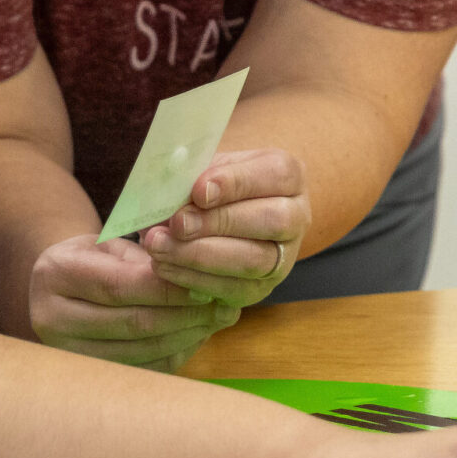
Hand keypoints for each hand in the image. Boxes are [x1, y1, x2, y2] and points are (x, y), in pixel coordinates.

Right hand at [27, 232, 240, 371]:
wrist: (59, 289)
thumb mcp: (110, 243)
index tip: (205, 283)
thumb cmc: (94, 258)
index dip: (166, 288)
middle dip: (184, 314)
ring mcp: (68, 353)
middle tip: (223, 305)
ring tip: (218, 319)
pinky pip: (144, 368)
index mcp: (54, 274)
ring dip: (187, 336)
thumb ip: (146, 256)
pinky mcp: (90, 375)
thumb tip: (200, 276)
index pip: (119, 285)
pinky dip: (177, 352)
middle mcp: (52, 318)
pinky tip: (198, 335)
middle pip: (133, 323)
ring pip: (142, 351)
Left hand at [138, 148, 309, 308]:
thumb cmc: (209, 183)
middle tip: (177, 224)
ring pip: (254, 261)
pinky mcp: (261, 288)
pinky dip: (196, 280)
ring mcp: (284, 257)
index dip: (238, 182)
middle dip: (219, 223)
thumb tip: (165, 188)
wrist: (215, 214)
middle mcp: (296, 217)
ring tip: (160, 247)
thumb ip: (192, 172)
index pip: (276, 174)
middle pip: (273, 221)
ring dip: (201, 256)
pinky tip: (165, 268)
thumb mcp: (205, 166)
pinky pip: (235, 291)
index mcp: (288, 176)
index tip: (198, 190)